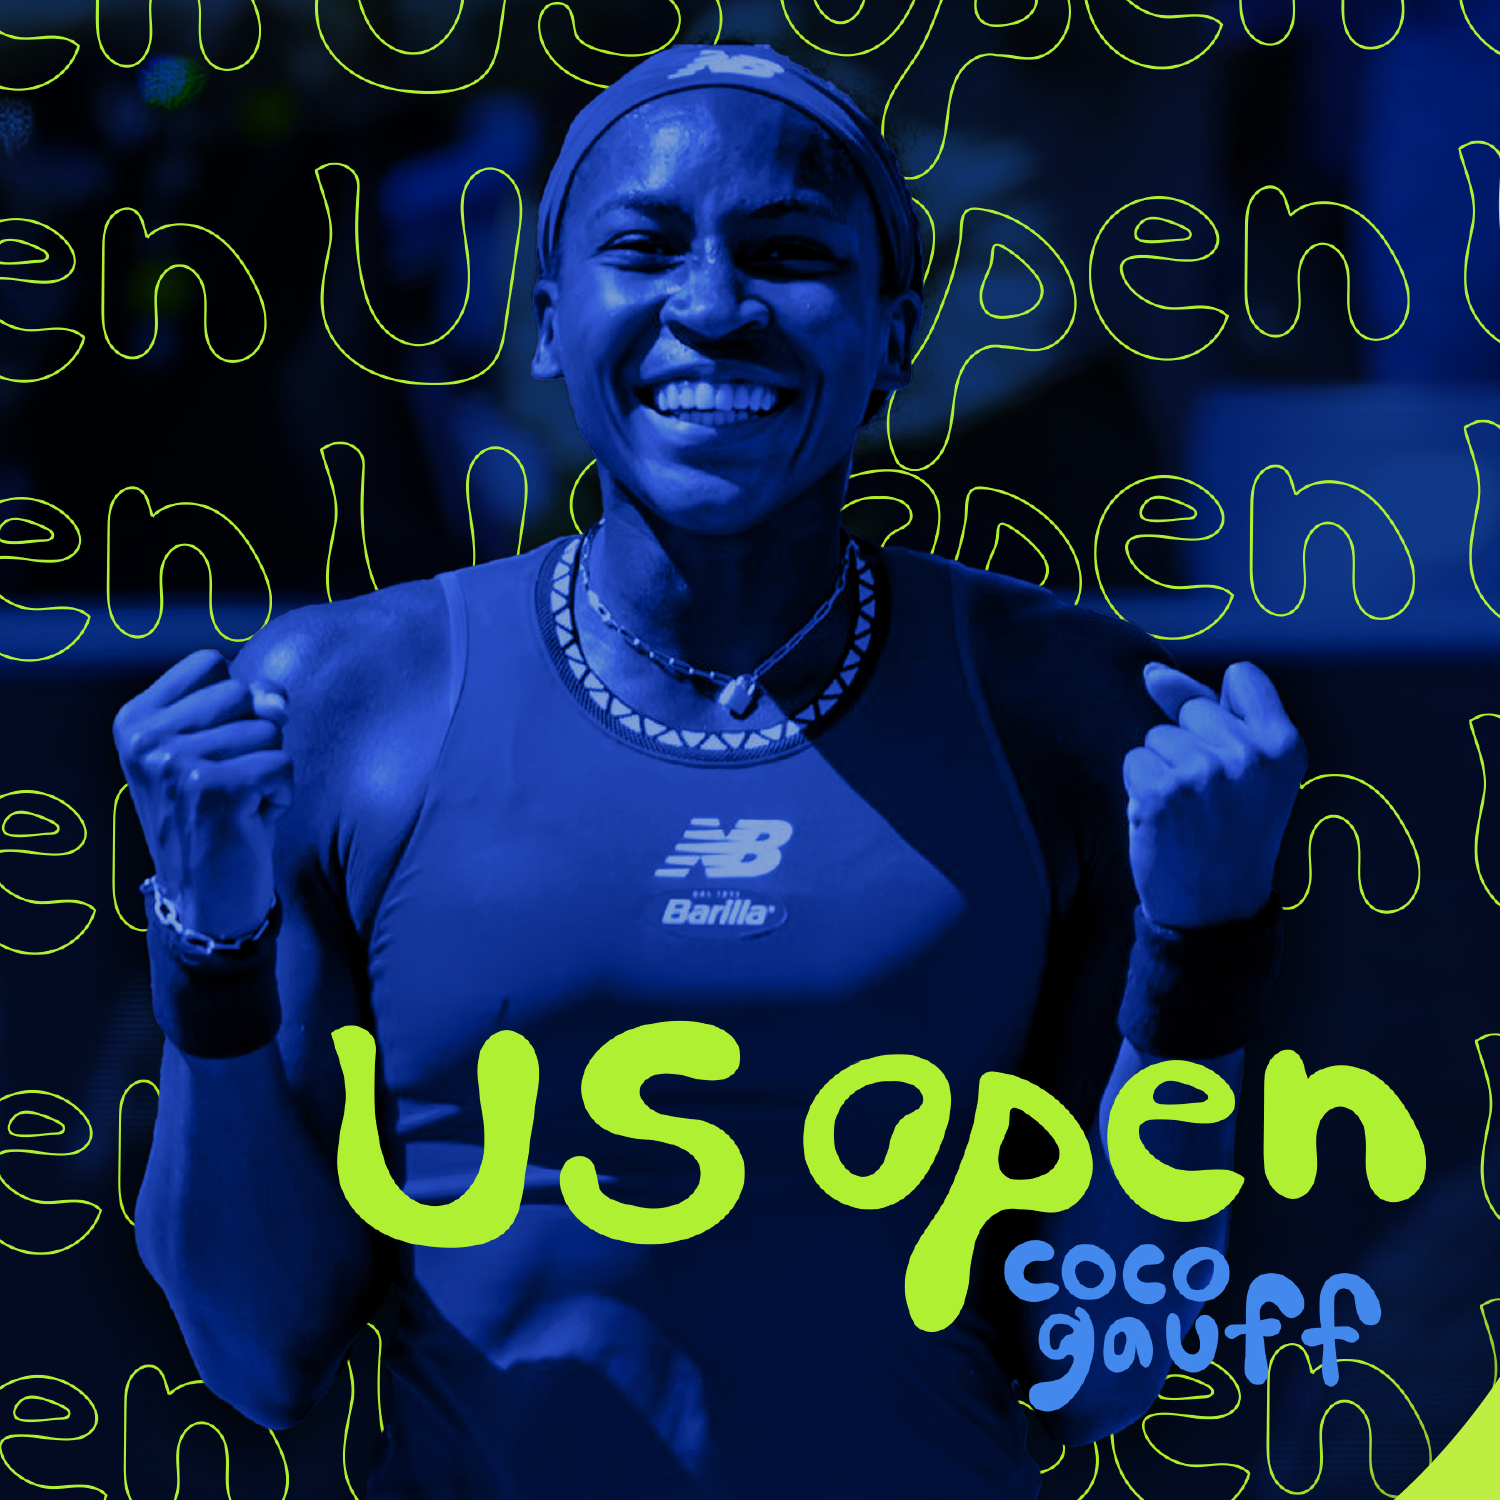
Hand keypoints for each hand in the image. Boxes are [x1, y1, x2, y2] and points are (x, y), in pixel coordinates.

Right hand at [114, 648, 292, 938]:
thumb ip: (247, 703)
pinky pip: (282, 764)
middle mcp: (144, 739)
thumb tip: (277, 701)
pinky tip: (250, 819)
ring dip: (268, 770)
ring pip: (268, 730)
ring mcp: (173, 764)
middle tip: (228, 783)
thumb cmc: (218, 815)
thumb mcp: (218, 746)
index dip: (235, 702)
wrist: (205, 898)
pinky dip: (280, 794)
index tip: (215, 748)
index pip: (211, 663)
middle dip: (254, 737)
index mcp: (134, 720)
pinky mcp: (213, 790)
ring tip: (237, 803)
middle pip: (243, 692)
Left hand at [1123, 661, 1306, 929]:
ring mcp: (1202, 774)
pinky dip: (1140, 790)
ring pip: (1157, 737)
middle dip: (1190, 745)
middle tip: (1211, 799)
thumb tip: (1151, 672)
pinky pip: (1134, 762)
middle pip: (1192, 709)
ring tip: (1188, 814)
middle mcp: (1248, 755)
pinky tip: (1163, 822)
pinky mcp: (1159, 795)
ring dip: (1162, 771)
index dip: (1226, 708)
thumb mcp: (1244, 767)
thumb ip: (1207, 706)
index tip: (1234, 755)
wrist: (1215, 906)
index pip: (1242, 676)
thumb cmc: (1229, 828)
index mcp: (1284, 745)